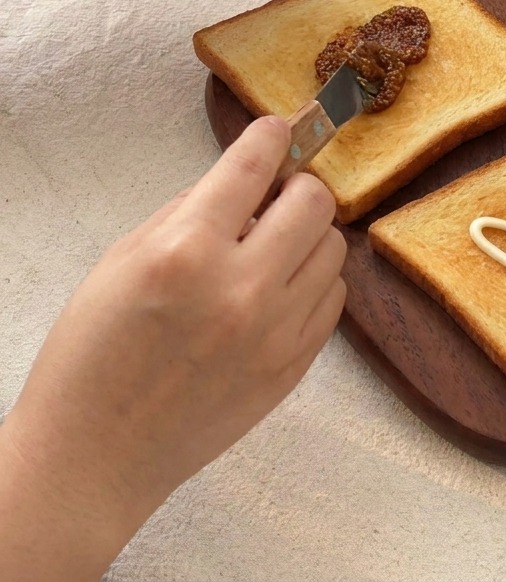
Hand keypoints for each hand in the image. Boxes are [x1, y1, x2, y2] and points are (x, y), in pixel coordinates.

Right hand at [0, 116, 347, 578]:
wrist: (98, 453)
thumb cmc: (94, 352)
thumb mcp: (123, 259)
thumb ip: (191, 211)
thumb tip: (246, 179)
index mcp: (185, 252)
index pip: (252, 168)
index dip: (270, 137)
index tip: (279, 129)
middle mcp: (242, 288)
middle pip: (315, 202)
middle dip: (298, 185)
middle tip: (276, 195)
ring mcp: (276, 332)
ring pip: (335, 249)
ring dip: (309, 235)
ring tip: (275, 246)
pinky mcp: (295, 366)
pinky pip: (334, 299)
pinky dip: (315, 281)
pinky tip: (282, 287)